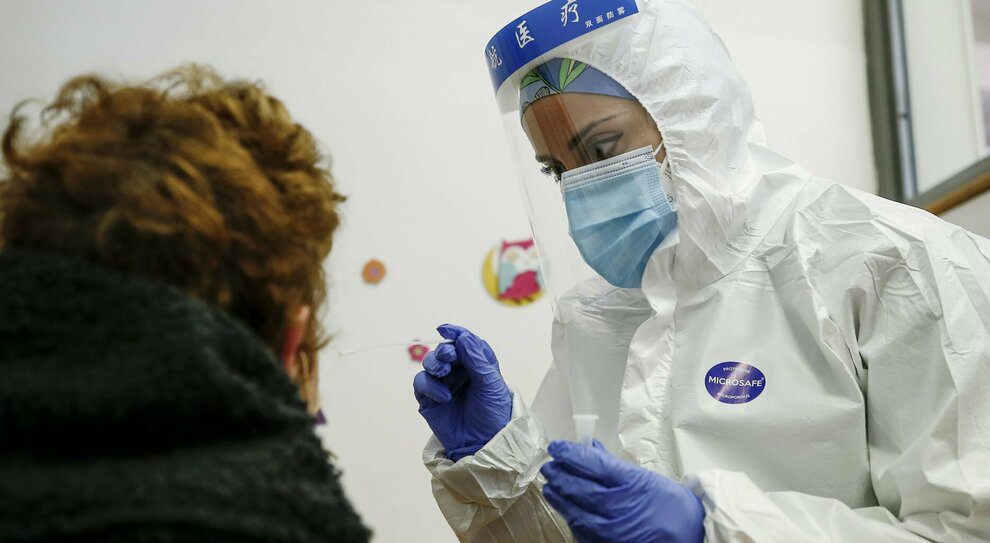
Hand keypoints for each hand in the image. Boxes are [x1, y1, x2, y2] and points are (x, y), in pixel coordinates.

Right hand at [413, 324, 511, 460]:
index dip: (454, 333)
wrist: (484, 444)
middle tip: (448, 357)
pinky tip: (444, 397)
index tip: (444, 329)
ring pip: (430, 363)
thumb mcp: (490, 383)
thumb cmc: (493, 414)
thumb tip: (463, 336)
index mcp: (477, 364)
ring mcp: (443, 385)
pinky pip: (421, 383)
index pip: (464, 342)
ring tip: (443, 373)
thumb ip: (476, 358)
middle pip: (445, 351)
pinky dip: (429, 386)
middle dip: (444, 350)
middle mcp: (459, 372)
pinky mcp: (429, 400)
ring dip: (434, 364)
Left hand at [541, 440, 704, 542]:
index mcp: (629, 483)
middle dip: (560, 474)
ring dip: (559, 497)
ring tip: (550, 487)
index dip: (570, 454)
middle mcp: (617, 506)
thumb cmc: (671, 504)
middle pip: (578, 486)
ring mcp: (610, 529)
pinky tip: (565, 509)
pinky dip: (571, 517)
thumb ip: (614, 465)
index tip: (556, 448)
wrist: (690, 537)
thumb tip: (590, 449)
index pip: (591, 463)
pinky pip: (582, 530)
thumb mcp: (646, 477)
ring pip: (575, 510)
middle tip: (549, 467)